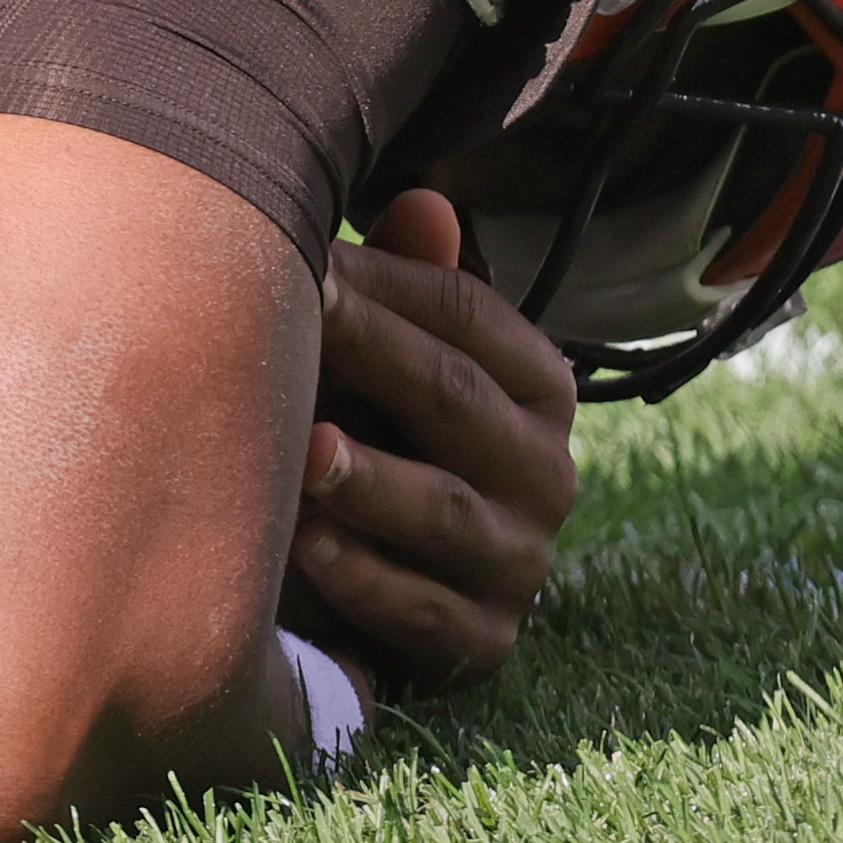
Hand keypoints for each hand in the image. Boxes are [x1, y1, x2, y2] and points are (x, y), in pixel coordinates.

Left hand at [291, 189, 578, 687]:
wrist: (381, 595)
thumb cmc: (379, 442)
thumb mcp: (392, 366)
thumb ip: (406, 286)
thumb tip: (424, 199)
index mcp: (537, 387)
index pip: (470, 315)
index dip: (385, 281)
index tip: (304, 256)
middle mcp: (546, 472)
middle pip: (457, 399)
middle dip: (371, 354)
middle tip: (295, 316)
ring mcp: (519, 562)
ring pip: (444, 510)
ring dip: (370, 479)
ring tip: (302, 450)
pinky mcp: (481, 643)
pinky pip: (423, 610)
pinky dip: (363, 579)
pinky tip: (304, 547)